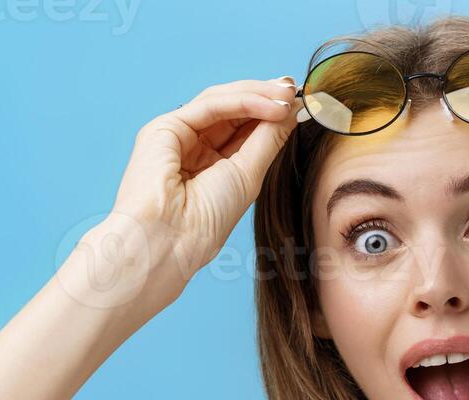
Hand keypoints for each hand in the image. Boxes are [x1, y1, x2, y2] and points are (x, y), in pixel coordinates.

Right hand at [59, 78, 299, 318]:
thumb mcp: (250, 174)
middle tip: (297, 90)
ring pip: (222, 101)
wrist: (169, 240)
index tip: (303, 103)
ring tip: (289, 95)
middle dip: (267, 97)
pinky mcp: (164, 127)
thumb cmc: (207, 220)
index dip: (272, 112)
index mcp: (212, 161)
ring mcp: (178, 134)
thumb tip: (291, 109)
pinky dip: (243, 102)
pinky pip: (210, 105)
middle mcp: (194, 144)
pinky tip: (272, 105)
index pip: (245, 126)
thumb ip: (268, 139)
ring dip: (259, 94)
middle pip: (234, 109)